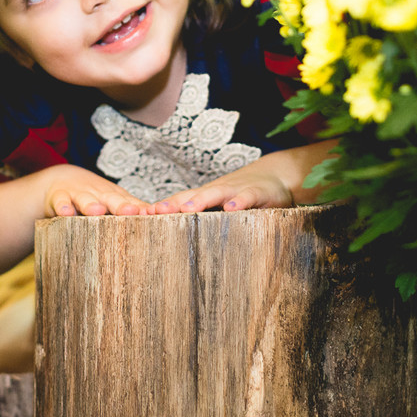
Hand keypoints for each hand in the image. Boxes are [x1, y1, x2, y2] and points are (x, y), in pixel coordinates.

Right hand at [43, 165, 150, 217]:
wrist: (62, 179)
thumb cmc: (95, 196)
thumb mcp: (114, 201)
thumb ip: (134, 210)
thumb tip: (162, 221)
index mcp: (116, 197)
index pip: (131, 203)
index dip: (141, 209)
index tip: (153, 215)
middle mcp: (100, 194)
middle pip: (112, 199)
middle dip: (121, 205)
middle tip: (131, 211)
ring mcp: (79, 194)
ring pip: (86, 199)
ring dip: (91, 205)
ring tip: (97, 211)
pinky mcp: (59, 197)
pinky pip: (60, 202)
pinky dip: (63, 207)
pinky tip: (66, 213)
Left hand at [149, 174, 291, 214]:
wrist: (275, 176)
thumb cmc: (240, 196)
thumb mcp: (219, 207)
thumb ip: (200, 219)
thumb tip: (172, 240)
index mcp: (205, 197)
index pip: (179, 202)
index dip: (162, 208)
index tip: (141, 216)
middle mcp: (216, 192)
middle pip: (191, 196)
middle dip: (173, 204)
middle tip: (155, 212)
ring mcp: (236, 191)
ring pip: (216, 193)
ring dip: (201, 200)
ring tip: (188, 209)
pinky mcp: (257, 193)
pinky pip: (247, 197)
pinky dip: (240, 202)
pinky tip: (232, 209)